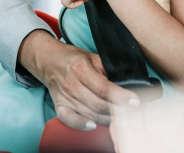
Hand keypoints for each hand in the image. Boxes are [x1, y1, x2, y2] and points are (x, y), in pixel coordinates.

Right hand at [18, 31, 139, 129]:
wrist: (49, 61)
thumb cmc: (73, 58)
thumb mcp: (92, 57)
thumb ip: (107, 70)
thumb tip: (126, 83)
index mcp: (81, 69)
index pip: (104, 88)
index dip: (121, 97)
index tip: (134, 101)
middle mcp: (72, 84)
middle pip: (98, 105)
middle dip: (118, 110)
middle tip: (131, 112)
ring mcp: (65, 97)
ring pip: (90, 114)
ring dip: (107, 119)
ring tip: (122, 119)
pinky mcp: (59, 107)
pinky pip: (70, 120)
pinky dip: (82, 125)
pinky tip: (94, 126)